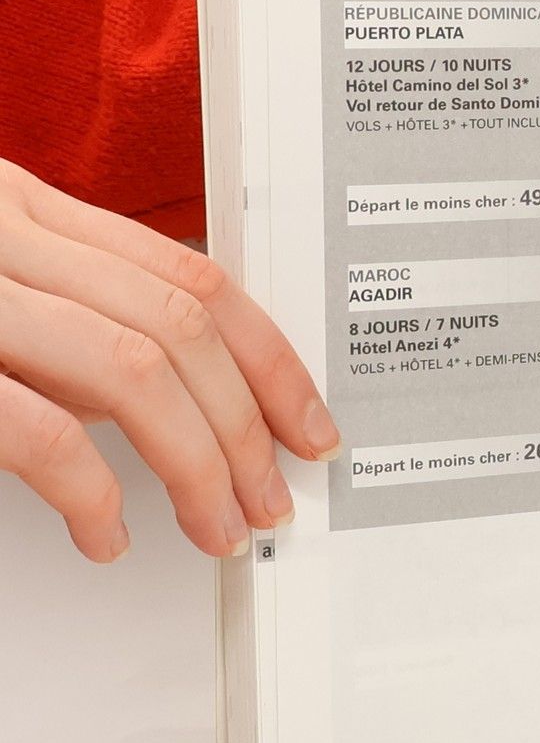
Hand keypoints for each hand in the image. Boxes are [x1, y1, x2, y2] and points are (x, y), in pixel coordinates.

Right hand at [0, 161, 338, 563]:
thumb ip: (79, 318)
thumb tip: (185, 393)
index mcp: (25, 209)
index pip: (189, 276)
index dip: (268, 358)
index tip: (306, 424)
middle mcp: (4, 236)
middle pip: (179, 325)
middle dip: (246, 425)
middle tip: (269, 497)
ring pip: (134, 371)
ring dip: (197, 465)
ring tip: (215, 526)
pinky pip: (44, 433)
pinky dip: (93, 494)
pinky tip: (108, 533)